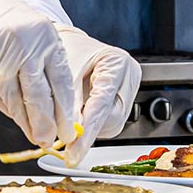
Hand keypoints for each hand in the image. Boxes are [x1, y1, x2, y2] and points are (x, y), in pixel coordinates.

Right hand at [0, 0, 79, 149]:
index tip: (69, 130)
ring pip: (16, 99)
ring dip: (26, 122)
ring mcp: (0, 56)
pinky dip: (9, 111)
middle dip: (46, 123)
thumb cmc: (10, 22)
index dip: (65, 110)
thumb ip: (48, 65)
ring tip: (35, 136)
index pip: (60, 81)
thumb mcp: (37, 34)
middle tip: (50, 139)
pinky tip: (17, 119)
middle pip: (38, 94)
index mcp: (45, 37)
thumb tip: (61, 107)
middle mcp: (24, 46)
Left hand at [56, 28, 140, 164]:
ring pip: (112, 125)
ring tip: (70, 115)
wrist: (70, 41)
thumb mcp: (63, 71)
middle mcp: (129, 77)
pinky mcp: (122, 100)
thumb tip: (71, 133)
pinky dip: (92, 123)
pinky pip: (109, 122)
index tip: (75, 151)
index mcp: (117, 63)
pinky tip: (80, 113)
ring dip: (90, 128)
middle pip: (112, 119)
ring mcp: (128, 89)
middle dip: (88, 130)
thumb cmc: (67, 48)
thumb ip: (68, 103)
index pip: (103, 104)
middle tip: (65, 136)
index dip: (87, 131)